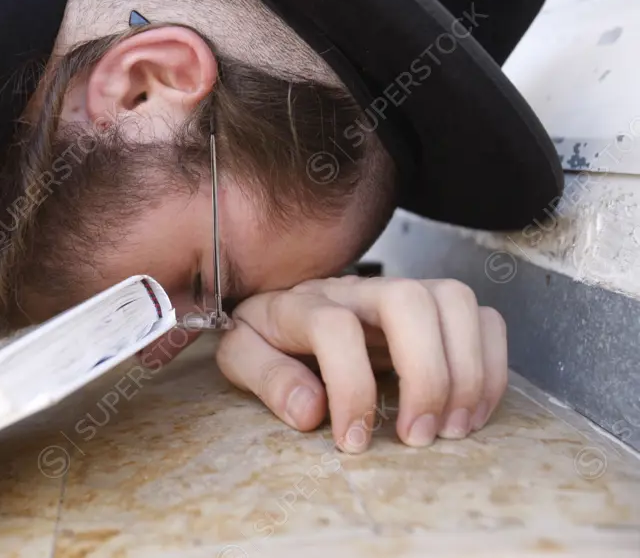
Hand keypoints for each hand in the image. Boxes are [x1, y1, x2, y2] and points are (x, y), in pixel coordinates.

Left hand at [214, 277, 507, 452]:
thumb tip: (310, 410)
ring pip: (456, 300)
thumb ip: (265, 376)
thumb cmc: (266, 337)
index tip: (352, 442)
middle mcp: (358, 289)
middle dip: (425, 375)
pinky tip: (470, 413)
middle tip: (417, 437)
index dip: (349, 388)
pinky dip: (491, 367)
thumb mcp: (241, 356)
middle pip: (410, 300)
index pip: (334, 327)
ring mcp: (401, 293)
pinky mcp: (434, 310)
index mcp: (302, 302)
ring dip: (467, 371)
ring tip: (451, 429)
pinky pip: (483, 319)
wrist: (281, 310)